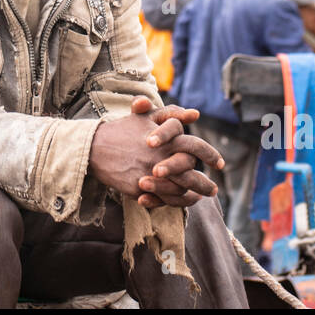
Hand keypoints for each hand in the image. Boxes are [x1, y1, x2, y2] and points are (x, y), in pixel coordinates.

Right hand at [89, 96, 222, 208]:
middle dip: (204, 182)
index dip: (210, 155)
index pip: (195, 146)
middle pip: (190, 171)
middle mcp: (161, 156)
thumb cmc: (123, 130)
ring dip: (194, 193)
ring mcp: (150, 172)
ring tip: (203, 197)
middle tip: (214, 189)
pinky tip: (184, 200)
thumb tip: (196, 113)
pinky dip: (177, 201)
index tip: (220, 164)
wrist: (94, 147)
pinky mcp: (139, 187)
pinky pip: (164, 198)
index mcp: (166, 137)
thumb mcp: (145, 116)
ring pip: (179, 187)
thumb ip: (171, 114)